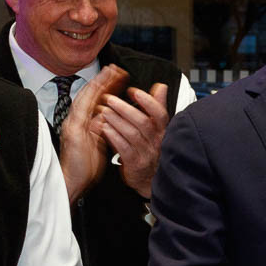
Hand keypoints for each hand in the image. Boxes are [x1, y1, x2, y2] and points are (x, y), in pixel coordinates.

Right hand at [57, 65, 126, 201]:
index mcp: (82, 122)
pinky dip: (91, 101)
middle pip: (89, 95)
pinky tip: (101, 92)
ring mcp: (73, 125)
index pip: (94, 100)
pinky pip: (83, 113)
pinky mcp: (73, 132)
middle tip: (115, 68)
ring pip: (85, 98)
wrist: (72, 182)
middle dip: (102, 80)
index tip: (117, 76)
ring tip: (110, 73)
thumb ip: (102, 129)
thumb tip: (109, 117)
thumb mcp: (98, 143)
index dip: (105, 86)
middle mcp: (75, 120)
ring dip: (98, 84)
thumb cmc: (84, 167)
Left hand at [99, 83, 171, 198]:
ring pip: (132, 134)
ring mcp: (146, 153)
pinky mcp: (135, 164)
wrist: (149, 178)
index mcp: (161, 130)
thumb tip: (161, 86)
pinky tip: (105, 129)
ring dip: (116, 120)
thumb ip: (157, 106)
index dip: (147, 101)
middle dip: (125, 108)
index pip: (160, 113)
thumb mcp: (156, 127)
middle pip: (143, 122)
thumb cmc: (150, 149)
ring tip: (103, 111)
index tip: (133, 90)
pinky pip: (124, 149)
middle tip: (109, 99)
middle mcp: (155, 141)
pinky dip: (114, 137)